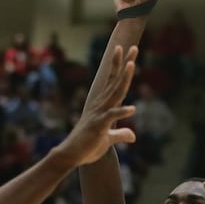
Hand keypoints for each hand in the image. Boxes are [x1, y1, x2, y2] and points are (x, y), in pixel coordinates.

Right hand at [62, 46, 138, 165]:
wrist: (70, 156)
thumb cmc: (87, 147)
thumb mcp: (108, 140)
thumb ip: (120, 135)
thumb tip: (133, 136)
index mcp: (103, 106)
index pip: (114, 83)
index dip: (121, 67)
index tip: (128, 53)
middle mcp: (101, 105)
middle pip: (116, 81)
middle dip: (125, 64)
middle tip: (134, 47)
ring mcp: (99, 114)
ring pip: (114, 93)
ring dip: (123, 79)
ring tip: (132, 64)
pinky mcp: (98, 126)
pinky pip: (111, 118)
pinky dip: (121, 112)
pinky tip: (132, 109)